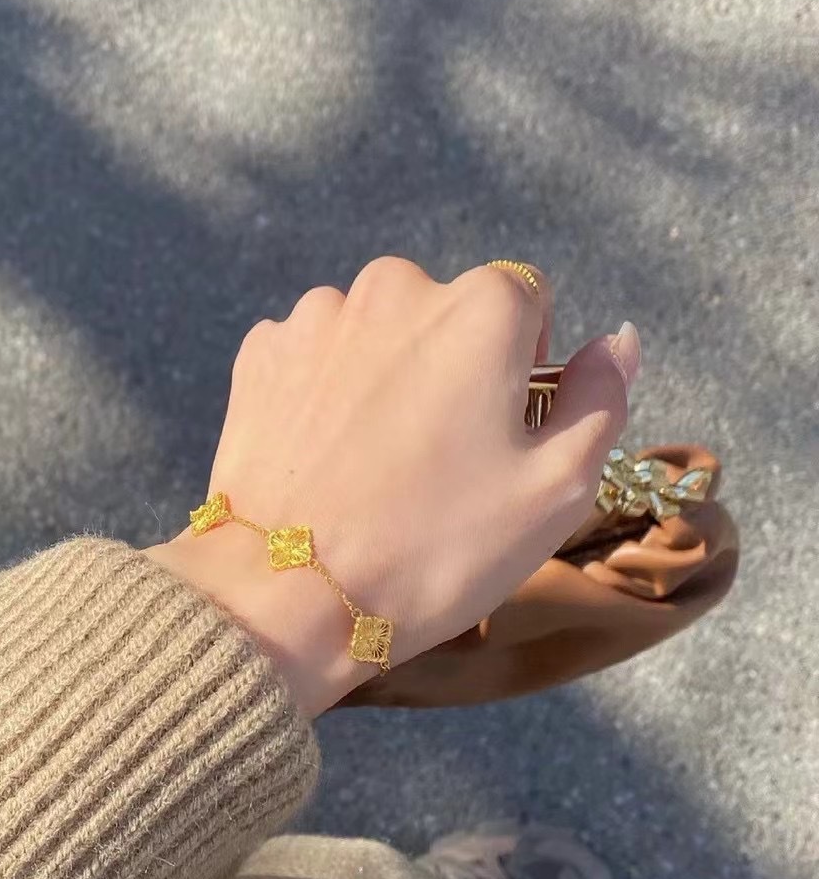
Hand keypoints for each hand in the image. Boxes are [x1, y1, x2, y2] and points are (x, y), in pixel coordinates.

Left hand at [146, 258, 638, 715]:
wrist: (286, 593)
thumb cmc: (437, 546)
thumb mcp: (556, 488)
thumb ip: (599, 399)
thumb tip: (618, 339)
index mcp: (480, 306)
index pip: (527, 303)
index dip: (523, 366)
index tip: (497, 432)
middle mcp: (395, 285)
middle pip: (446, 313)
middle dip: (451, 365)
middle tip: (434, 456)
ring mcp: (317, 315)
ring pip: (376, 332)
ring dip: (384, 373)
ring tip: (370, 460)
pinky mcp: (261, 351)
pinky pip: (314, 354)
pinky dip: (324, 388)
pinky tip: (320, 452)